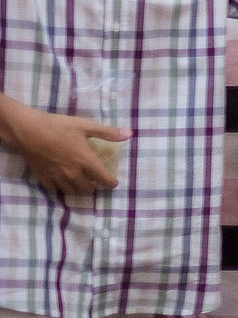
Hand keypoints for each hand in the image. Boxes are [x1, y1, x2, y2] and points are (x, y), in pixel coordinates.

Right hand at [0, 100, 125, 198]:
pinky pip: (54, 191)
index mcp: (86, 161)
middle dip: (94, 187)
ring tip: (80, 184)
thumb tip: (130, 134)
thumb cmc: (58, 126)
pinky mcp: (43, 177)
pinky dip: (60, 190)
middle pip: (87, 188)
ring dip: (78, 189)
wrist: (28, 130)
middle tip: (95, 182)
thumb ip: (108, 132)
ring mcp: (57, 177)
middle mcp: (73, 173)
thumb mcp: (85, 126)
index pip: (103, 179)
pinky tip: (61, 185)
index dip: (110, 183)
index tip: (113, 183)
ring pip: (72, 191)